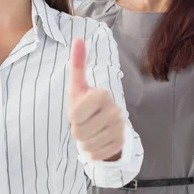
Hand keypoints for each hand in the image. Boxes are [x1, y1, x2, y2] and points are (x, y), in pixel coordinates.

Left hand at [68, 39, 123, 160]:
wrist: (103, 124)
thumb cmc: (85, 103)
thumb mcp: (77, 85)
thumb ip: (78, 64)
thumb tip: (78, 39)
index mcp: (101, 94)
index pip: (75, 115)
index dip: (72, 116)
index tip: (78, 110)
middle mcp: (115, 110)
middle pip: (79, 132)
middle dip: (77, 130)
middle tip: (84, 122)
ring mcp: (120, 128)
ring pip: (87, 145)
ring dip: (84, 142)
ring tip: (90, 131)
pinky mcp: (121, 143)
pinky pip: (96, 155)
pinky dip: (92, 152)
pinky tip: (97, 141)